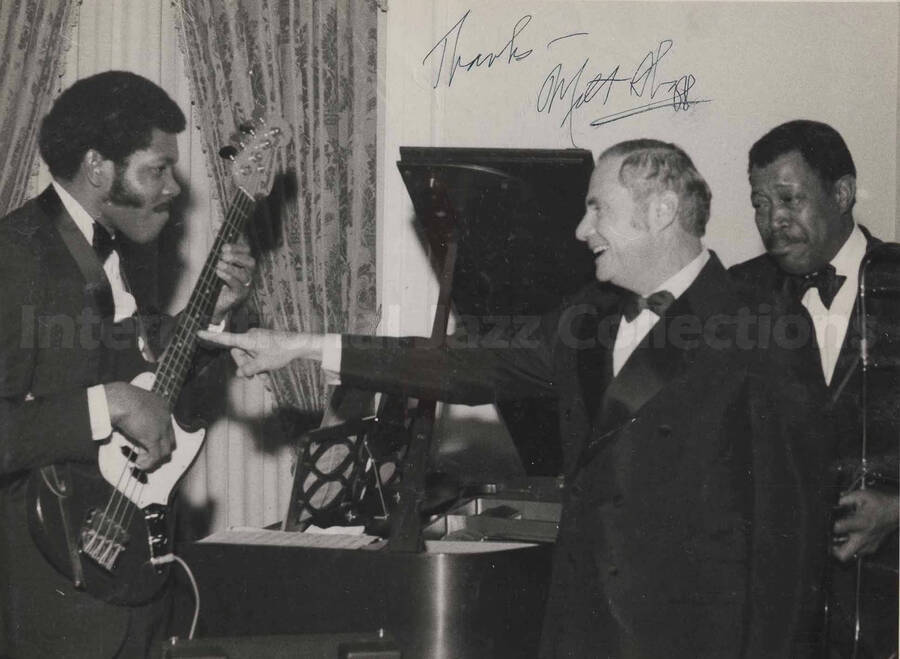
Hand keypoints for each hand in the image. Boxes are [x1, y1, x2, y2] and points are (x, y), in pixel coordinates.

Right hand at [104, 382, 173, 470]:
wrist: (119, 399)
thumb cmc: (119, 398)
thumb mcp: (133, 404)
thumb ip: (134, 413)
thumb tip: (124, 423)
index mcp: (161, 405)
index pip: (166, 426)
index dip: (157, 437)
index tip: (146, 442)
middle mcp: (165, 416)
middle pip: (169, 438)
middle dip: (158, 448)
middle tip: (144, 454)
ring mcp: (161, 427)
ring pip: (165, 449)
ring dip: (153, 458)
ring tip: (141, 461)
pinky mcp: (154, 437)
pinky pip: (156, 455)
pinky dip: (149, 463)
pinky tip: (140, 464)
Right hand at [196, 327, 323, 376]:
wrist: (298, 344)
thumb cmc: (280, 352)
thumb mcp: (263, 364)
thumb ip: (248, 369)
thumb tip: (238, 373)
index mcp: (247, 340)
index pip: (225, 339)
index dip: (211, 337)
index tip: (198, 332)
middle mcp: (250, 337)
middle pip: (238, 352)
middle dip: (244, 365)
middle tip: (253, 377)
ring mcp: (257, 339)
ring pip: (248, 355)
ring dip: (254, 367)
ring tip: (264, 378)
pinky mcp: (264, 341)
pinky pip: (256, 353)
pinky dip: (259, 363)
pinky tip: (267, 374)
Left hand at [211, 242, 255, 324]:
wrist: (213, 304)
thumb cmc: (216, 283)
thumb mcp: (217, 267)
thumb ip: (220, 256)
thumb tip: (219, 243)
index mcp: (243, 265)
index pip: (247, 253)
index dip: (238, 247)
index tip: (224, 247)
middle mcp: (247, 275)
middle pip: (251, 262)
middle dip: (237, 257)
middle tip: (224, 256)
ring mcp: (244, 286)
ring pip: (245, 275)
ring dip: (231, 268)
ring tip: (219, 264)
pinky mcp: (239, 295)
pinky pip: (237, 285)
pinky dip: (228, 277)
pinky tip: (219, 273)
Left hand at [831, 488, 898, 560]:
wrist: (897, 511)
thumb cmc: (880, 503)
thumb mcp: (862, 495)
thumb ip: (845, 499)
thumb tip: (834, 503)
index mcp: (861, 522)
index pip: (839, 529)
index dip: (829, 525)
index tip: (827, 523)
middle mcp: (864, 536)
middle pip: (844, 554)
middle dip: (833, 550)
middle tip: (829, 541)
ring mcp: (869, 544)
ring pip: (851, 556)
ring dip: (842, 548)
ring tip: (838, 539)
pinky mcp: (873, 547)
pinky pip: (859, 553)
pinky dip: (852, 547)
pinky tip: (850, 538)